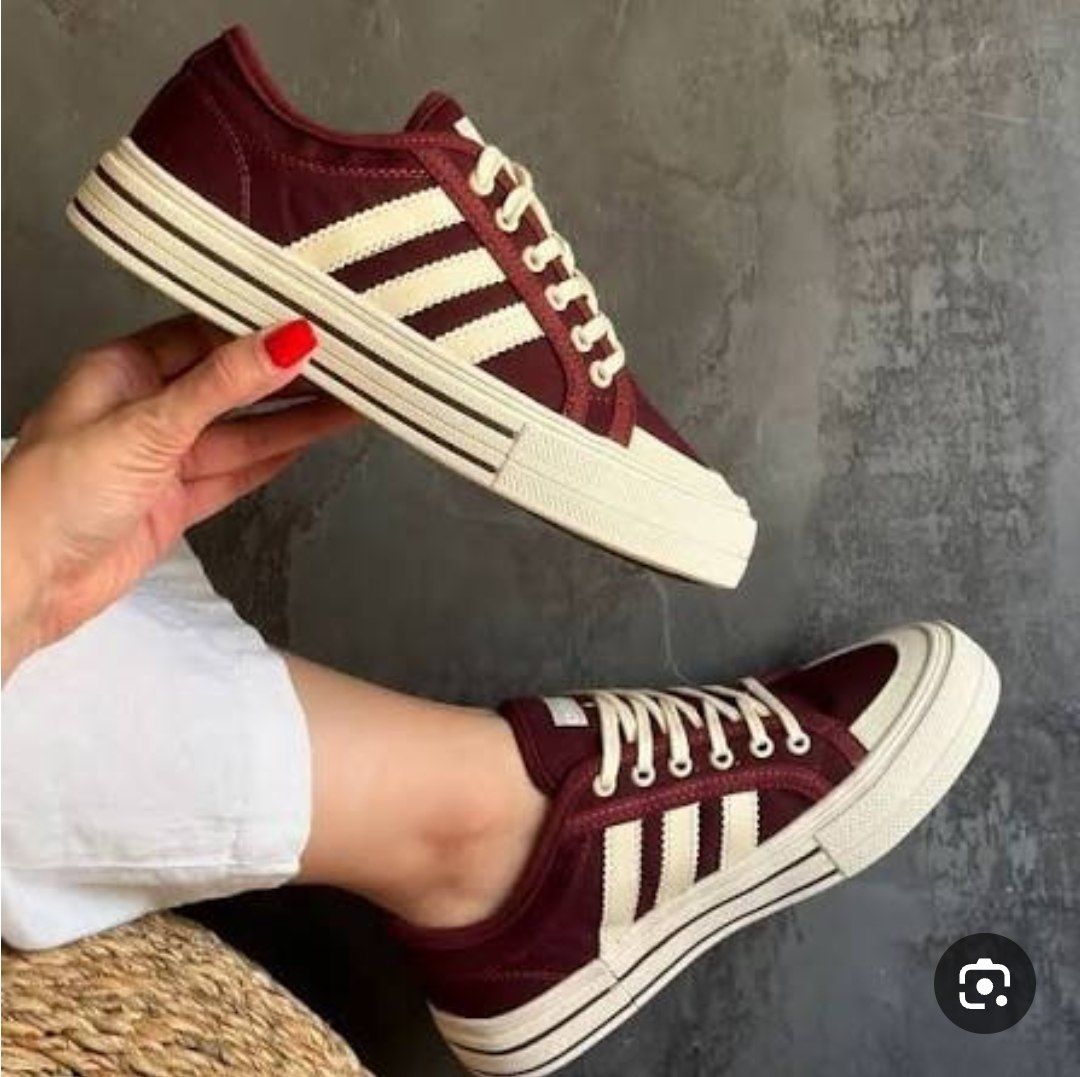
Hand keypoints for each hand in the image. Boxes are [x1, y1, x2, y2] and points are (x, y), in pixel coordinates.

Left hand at [1, 315, 357, 679]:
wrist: (25, 584)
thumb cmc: (52, 496)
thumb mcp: (146, 425)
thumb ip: (221, 385)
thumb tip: (284, 341)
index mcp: (120, 370)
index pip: (202, 336)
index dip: (257, 330)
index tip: (310, 322)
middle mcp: (143, 410)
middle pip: (229, 387)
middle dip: (285, 379)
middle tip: (344, 366)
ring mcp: (161, 459)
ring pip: (240, 433)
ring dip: (291, 422)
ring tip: (348, 405)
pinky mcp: (174, 502)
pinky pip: (234, 473)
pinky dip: (271, 460)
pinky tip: (306, 444)